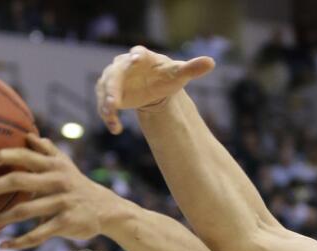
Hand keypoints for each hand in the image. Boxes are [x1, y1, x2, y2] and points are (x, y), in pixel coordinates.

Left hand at [0, 134, 117, 248]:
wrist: (107, 209)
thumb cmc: (78, 185)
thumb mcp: (66, 165)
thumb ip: (47, 151)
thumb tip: (28, 135)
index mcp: (54, 166)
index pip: (24, 157)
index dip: (3, 157)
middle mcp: (56, 182)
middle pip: (19, 180)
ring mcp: (61, 203)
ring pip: (24, 210)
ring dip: (0, 218)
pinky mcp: (65, 223)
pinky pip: (37, 235)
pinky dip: (19, 242)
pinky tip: (3, 245)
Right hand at [96, 45, 214, 134]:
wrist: (153, 86)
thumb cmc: (166, 76)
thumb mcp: (179, 74)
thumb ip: (192, 68)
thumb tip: (212, 62)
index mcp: (142, 57)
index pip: (138, 54)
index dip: (135, 56)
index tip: (134, 59)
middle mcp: (123, 66)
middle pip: (114, 74)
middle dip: (112, 87)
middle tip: (114, 102)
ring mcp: (113, 79)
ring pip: (104, 90)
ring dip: (105, 103)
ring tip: (110, 116)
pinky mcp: (109, 94)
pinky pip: (105, 104)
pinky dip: (108, 116)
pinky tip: (116, 129)